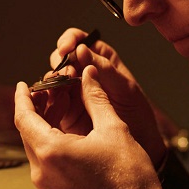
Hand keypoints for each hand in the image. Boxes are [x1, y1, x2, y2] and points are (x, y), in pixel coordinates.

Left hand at [15, 65, 167, 188]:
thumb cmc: (128, 174)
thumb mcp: (113, 127)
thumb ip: (95, 97)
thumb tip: (88, 74)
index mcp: (51, 151)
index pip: (24, 118)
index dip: (22, 98)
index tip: (24, 84)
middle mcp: (42, 169)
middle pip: (27, 130)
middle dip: (37, 106)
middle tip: (53, 88)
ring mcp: (46, 182)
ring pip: (35, 142)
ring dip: (44, 121)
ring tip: (64, 102)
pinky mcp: (55, 188)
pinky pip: (44, 156)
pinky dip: (50, 137)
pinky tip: (67, 124)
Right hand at [40, 28, 166, 167]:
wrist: (140, 148)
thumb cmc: (138, 116)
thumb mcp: (126, 90)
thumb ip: (105, 70)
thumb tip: (81, 49)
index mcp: (101, 61)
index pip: (79, 41)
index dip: (69, 40)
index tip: (66, 48)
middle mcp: (83, 75)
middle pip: (61, 59)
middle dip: (60, 63)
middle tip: (66, 73)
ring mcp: (72, 94)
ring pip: (53, 80)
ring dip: (53, 82)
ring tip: (61, 89)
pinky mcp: (65, 113)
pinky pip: (50, 103)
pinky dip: (47, 100)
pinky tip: (54, 103)